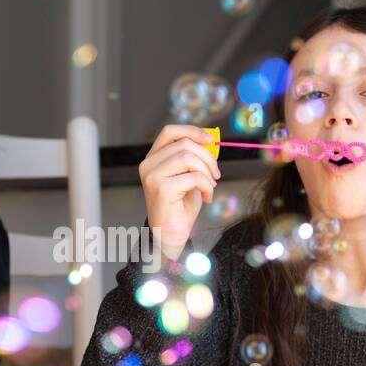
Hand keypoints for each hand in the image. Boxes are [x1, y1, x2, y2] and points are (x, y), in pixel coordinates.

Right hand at [138, 124, 219, 259]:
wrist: (171, 235)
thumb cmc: (180, 207)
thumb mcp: (189, 176)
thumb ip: (194, 158)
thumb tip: (210, 141)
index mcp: (153, 158)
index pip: (169, 131)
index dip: (192, 131)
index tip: (210, 140)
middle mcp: (148, 165)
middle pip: (184, 144)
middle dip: (208, 157)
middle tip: (216, 174)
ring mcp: (152, 176)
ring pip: (189, 158)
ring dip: (207, 172)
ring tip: (211, 186)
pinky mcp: (162, 189)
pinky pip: (194, 177)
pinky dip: (207, 186)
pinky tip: (207, 197)